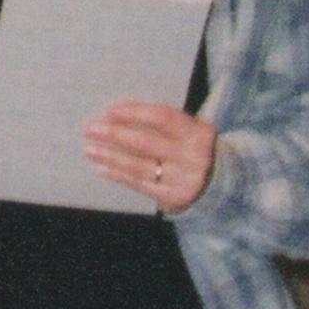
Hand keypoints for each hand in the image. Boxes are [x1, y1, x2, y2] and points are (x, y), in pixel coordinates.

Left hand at [85, 101, 216, 211]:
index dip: (135, 112)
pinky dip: (118, 175)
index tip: (110, 111)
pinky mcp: (175, 196)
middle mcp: (194, 156)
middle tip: (91, 128)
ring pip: (139, 165)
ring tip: (90, 149)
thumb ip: (162, 124)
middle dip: (115, 134)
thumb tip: (115, 115)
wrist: (219, 183)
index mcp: (199, 132)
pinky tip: (101, 168)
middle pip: (147, 142)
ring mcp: (185, 179)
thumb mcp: (188, 132)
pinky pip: (139, 183)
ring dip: (110, 156)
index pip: (163, 117)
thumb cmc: (191, 149)